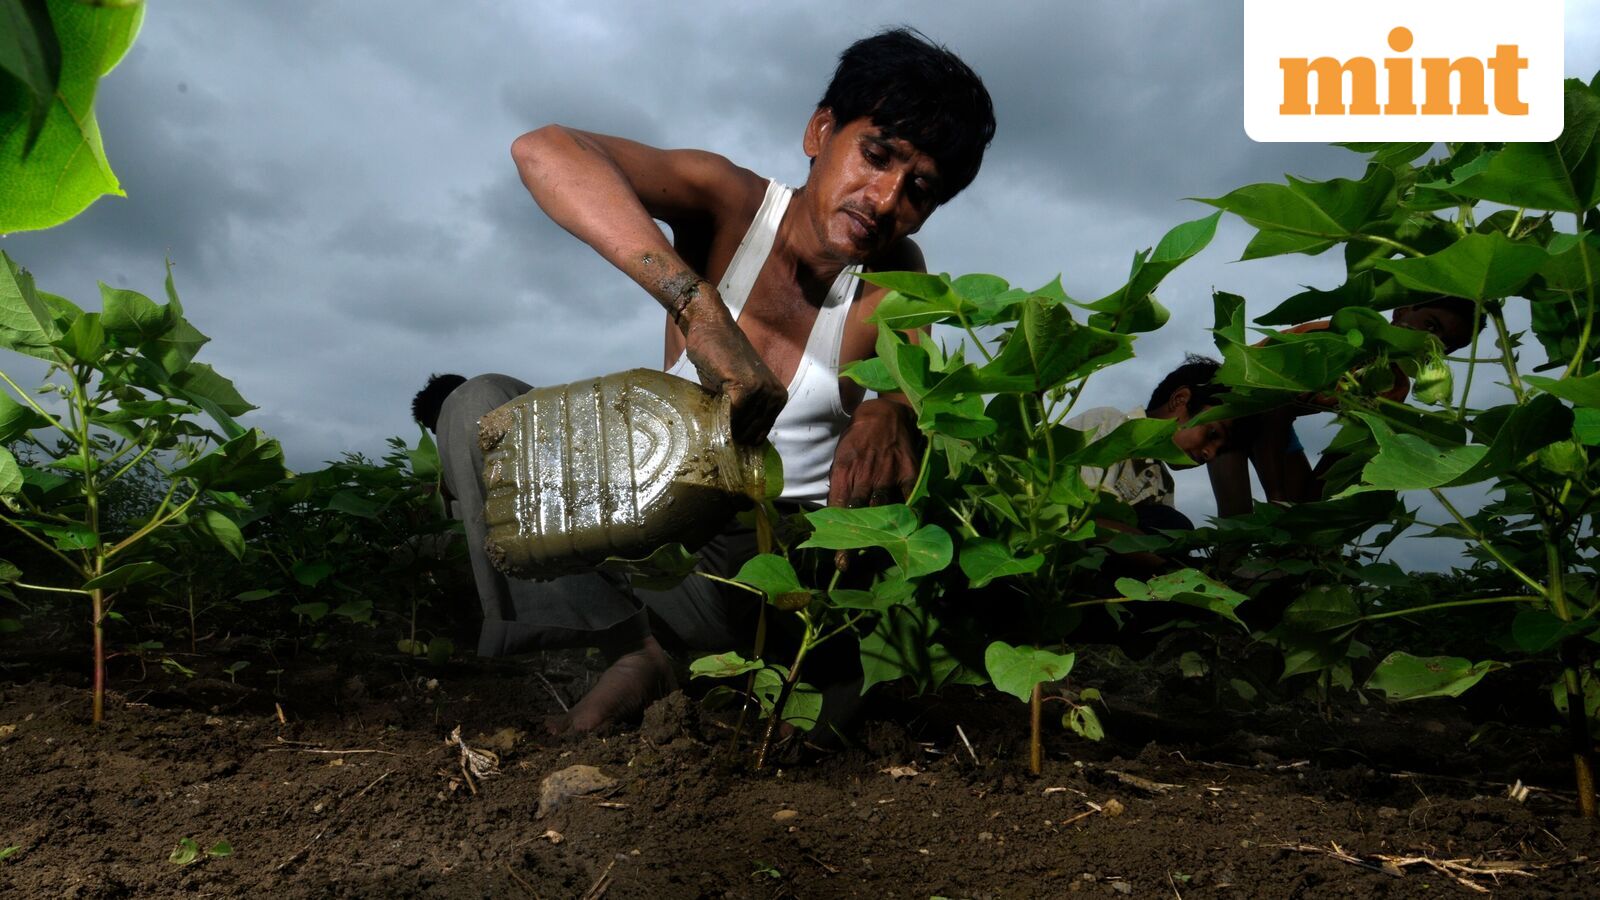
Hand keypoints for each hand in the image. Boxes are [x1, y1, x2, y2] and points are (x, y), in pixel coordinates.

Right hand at [678, 287, 786, 444]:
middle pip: (752, 434)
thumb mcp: (735, 391)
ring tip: (711, 424)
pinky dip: (721, 421)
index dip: (742, 439)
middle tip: (715, 436)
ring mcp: (763, 391)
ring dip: (725, 430)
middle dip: (733, 438)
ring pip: (742, 428)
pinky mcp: (746, 387)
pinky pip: (734, 418)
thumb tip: (734, 442)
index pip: (760, 433)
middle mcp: (775, 395)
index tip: (727, 443)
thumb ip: (741, 413)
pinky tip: (711, 417)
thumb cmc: (719, 358)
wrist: (710, 327)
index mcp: (778, 397)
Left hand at [828, 398, 919, 568]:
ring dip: (879, 530)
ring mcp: (888, 474)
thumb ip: (840, 482)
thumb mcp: (841, 455)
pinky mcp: (908, 473)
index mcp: (844, 470)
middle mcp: (865, 475)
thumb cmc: (858, 437)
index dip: (838, 534)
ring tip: (877, 547)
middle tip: (849, 561)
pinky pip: (907, 500)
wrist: (886, 414)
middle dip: (854, 540)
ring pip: (882, 509)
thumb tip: (835, 509)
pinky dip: (905, 515)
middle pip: (859, 513)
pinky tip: (904, 528)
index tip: (838, 558)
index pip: (837, 507)